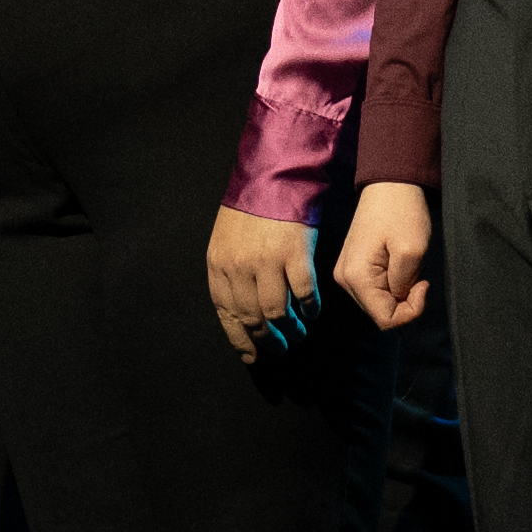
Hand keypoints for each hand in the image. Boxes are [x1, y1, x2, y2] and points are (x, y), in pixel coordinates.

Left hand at [200, 203, 319, 361]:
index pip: (227, 315)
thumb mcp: (226, 240)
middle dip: (267, 341)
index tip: (253, 356)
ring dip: (290, 330)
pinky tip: (313, 312)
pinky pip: (303, 293)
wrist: (273, 175)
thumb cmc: (250, 208)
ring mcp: (267, 262)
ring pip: (277, 313)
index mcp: (219, 265)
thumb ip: (229, 273)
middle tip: (280, 349)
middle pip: (253, 319)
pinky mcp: (294, 254)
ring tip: (298, 334)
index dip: (241, 340)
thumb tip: (241, 311)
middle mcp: (239, 267)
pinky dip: (310, 308)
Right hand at [342, 182, 436, 335]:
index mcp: (356, 277)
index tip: (423, 284)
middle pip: (380, 313)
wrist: (390, 184)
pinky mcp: (353, 266)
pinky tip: (399, 264)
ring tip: (408, 265)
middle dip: (404, 301)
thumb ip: (404, 286)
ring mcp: (346, 272)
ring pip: (378, 302)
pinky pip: (375, 289)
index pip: (385, 320)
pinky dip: (392, 283)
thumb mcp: (412, 251)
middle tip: (418, 275)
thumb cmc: (402, 212)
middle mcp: (344, 279)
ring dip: (398, 291)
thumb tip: (399, 299)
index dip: (410, 311)